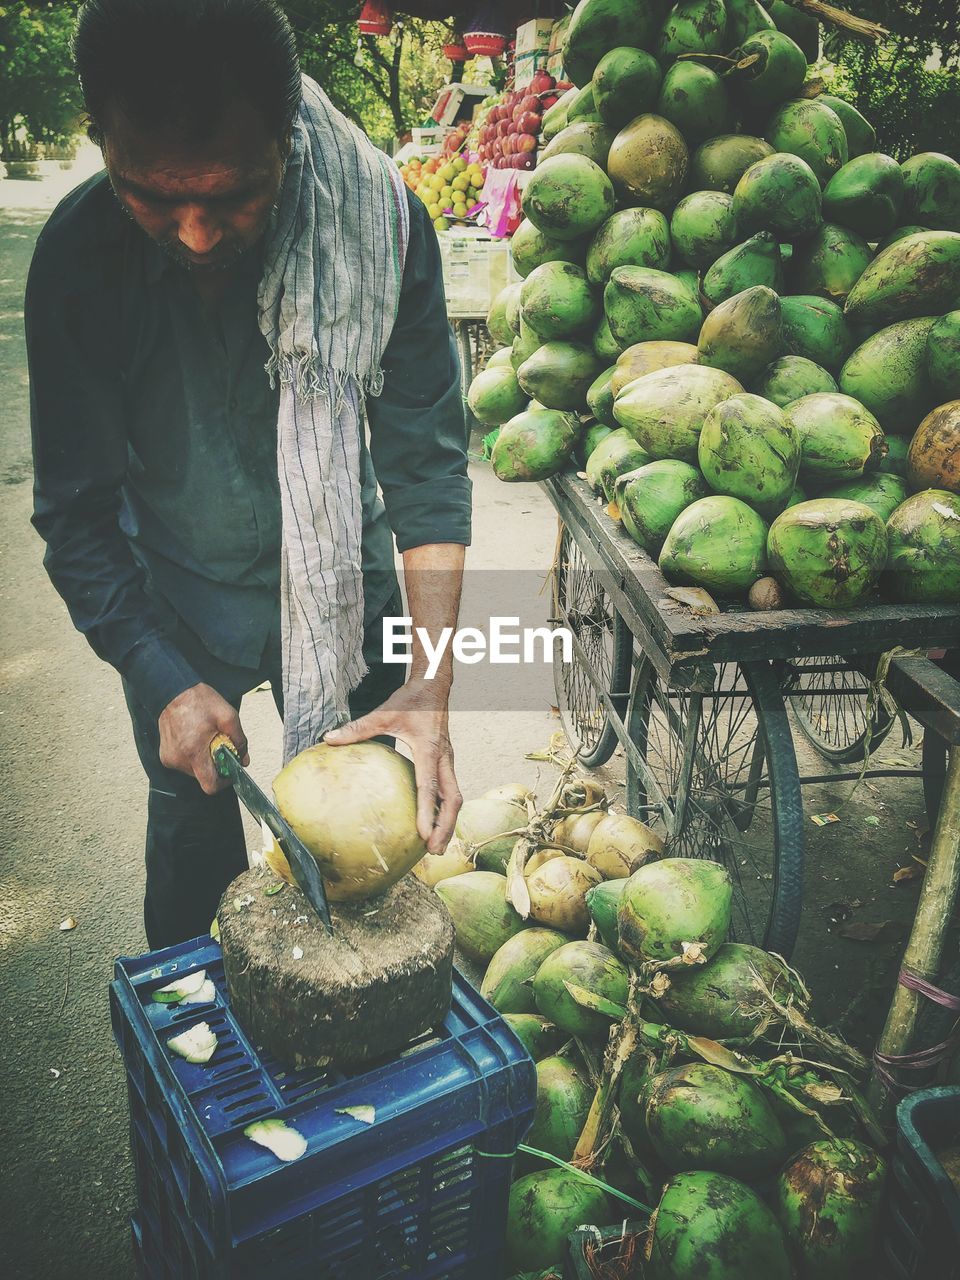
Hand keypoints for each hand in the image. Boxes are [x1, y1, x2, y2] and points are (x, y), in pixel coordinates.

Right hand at [158, 683, 248, 794]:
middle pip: (203, 777)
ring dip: (204, 759)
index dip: (223, 782)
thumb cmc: (197, 701)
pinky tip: (194, 739)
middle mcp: (179, 759)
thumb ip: (240, 740)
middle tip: (218, 745)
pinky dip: (193, 755)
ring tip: (205, 738)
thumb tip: (243, 758)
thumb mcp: (228, 716)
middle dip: (215, 765)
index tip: (229, 771)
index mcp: (194, 751)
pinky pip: (184, 763)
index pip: (210, 785)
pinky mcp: (165, 756)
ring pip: (194, 771)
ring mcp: (170, 759)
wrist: (172, 691)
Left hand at [324, 678, 460, 852]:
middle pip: (453, 800)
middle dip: (446, 827)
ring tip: (436, 847)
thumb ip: (358, 728)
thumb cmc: (410, 701)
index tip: (422, 834)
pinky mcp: (447, 764)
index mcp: (430, 750)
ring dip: (448, 823)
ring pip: (455, 798)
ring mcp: (448, 762)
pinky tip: (434, 826)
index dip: (428, 812)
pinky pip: (450, 792)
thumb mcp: (383, 713)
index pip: (430, 787)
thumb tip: (329, 739)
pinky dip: (445, 811)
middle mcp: (444, 759)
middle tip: (433, 850)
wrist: (434, 687)